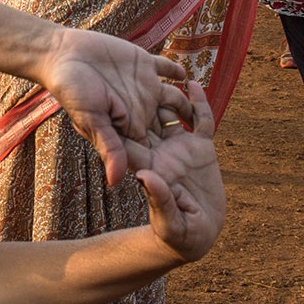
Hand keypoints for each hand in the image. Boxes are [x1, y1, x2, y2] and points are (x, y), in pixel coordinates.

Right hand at [34, 27, 192, 187]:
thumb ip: (108, 146)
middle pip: (170, 125)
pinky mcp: (143, 63)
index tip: (187, 176)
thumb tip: (115, 183)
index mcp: (128, 125)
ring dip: (189, 102)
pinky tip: (185, 75)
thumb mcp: (90, 119)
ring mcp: (143, 86)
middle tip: (205, 150)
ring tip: (203, 108)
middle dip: (186, 134)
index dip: (170, 160)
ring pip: (176, 98)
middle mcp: (139, 107)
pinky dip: (179, 72)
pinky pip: (168, 69)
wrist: (62, 54)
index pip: (155, 147)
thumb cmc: (71, 89)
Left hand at [132, 82, 224, 262]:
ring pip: (171, 112)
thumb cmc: (181, 236)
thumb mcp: (171, 221)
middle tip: (122, 66)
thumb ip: (158, 198)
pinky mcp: (202, 148)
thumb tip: (143, 177)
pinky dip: (197, 101)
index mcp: (149, 165)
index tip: (101, 93)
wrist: (202, 235)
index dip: (115, 118)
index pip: (127, 138)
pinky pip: (200, 119)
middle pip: (145, 117)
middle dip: (134, 94)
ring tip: (157, 66)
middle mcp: (162, 152)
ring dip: (165, 91)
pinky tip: (193, 83)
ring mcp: (182, 148)